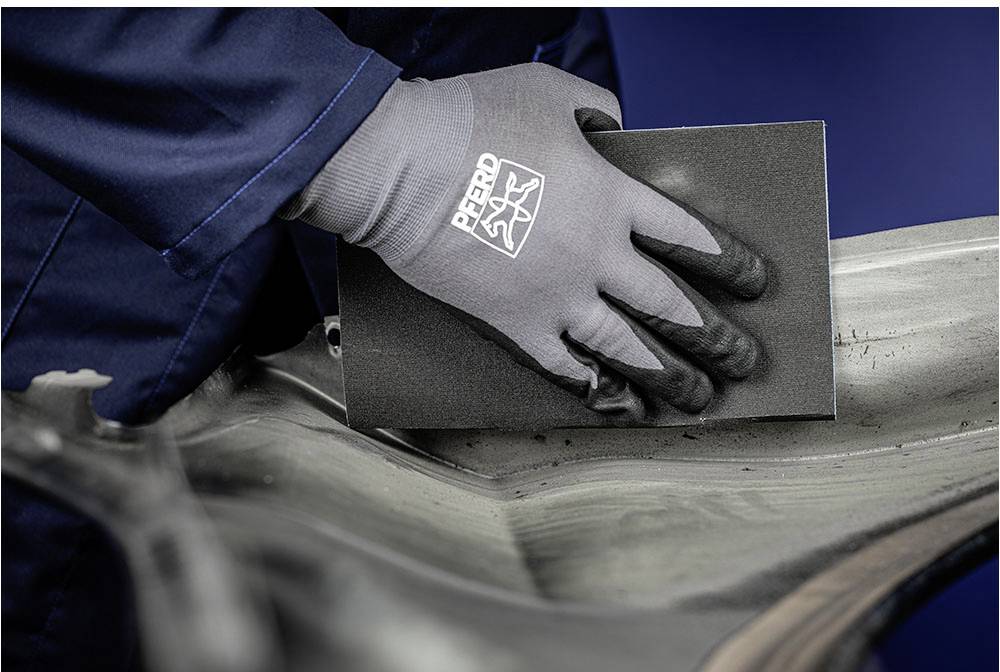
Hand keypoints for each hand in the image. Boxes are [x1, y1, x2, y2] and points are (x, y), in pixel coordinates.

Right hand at [283, 63, 767, 418]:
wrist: (402, 163)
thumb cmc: (472, 119)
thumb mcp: (549, 93)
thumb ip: (598, 116)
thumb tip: (617, 133)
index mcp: (611, 196)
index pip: (688, 237)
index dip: (728, 262)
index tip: (753, 283)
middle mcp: (596, 254)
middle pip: (670, 304)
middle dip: (715, 338)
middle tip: (743, 362)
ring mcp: (556, 296)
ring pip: (627, 346)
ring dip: (668, 376)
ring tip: (697, 397)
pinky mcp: (514, 323)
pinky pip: (564, 365)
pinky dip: (595, 386)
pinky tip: (617, 400)